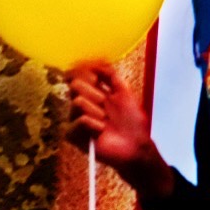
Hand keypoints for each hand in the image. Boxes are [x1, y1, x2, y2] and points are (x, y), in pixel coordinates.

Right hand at [64, 63, 174, 201]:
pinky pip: (79, 120)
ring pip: (78, 102)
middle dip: (95, 93)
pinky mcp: (74, 135)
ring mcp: (76, 119)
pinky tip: (101, 131)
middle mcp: (82, 104)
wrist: (136, 146)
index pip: (78, 75)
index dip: (83, 73)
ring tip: (107, 121)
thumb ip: (111, 76)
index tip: (96, 79)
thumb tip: (96, 62)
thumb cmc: (133, 122)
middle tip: (106, 105)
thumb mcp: (126, 93)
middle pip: (75, 85)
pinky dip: (94, 124)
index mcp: (93, 93)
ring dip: (97, 110)